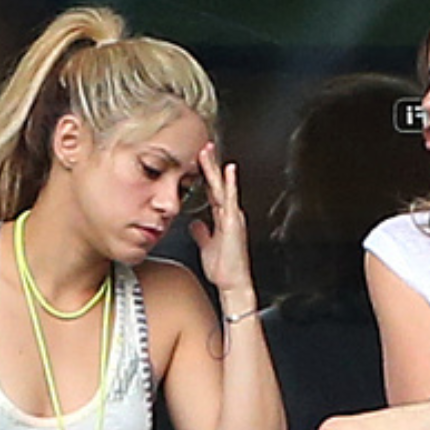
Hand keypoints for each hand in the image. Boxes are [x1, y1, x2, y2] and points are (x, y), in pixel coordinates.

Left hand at [189, 142, 252, 294]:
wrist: (233, 283)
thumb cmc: (223, 268)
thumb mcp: (207, 246)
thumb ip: (202, 233)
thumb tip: (195, 224)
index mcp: (222, 218)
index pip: (212, 191)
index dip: (204, 175)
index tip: (197, 161)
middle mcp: (229, 214)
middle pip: (217, 184)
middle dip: (209, 165)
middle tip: (202, 147)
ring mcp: (233, 216)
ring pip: (222, 186)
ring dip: (215, 168)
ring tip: (208, 151)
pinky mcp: (234, 222)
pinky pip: (231, 198)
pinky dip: (231, 183)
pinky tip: (228, 170)